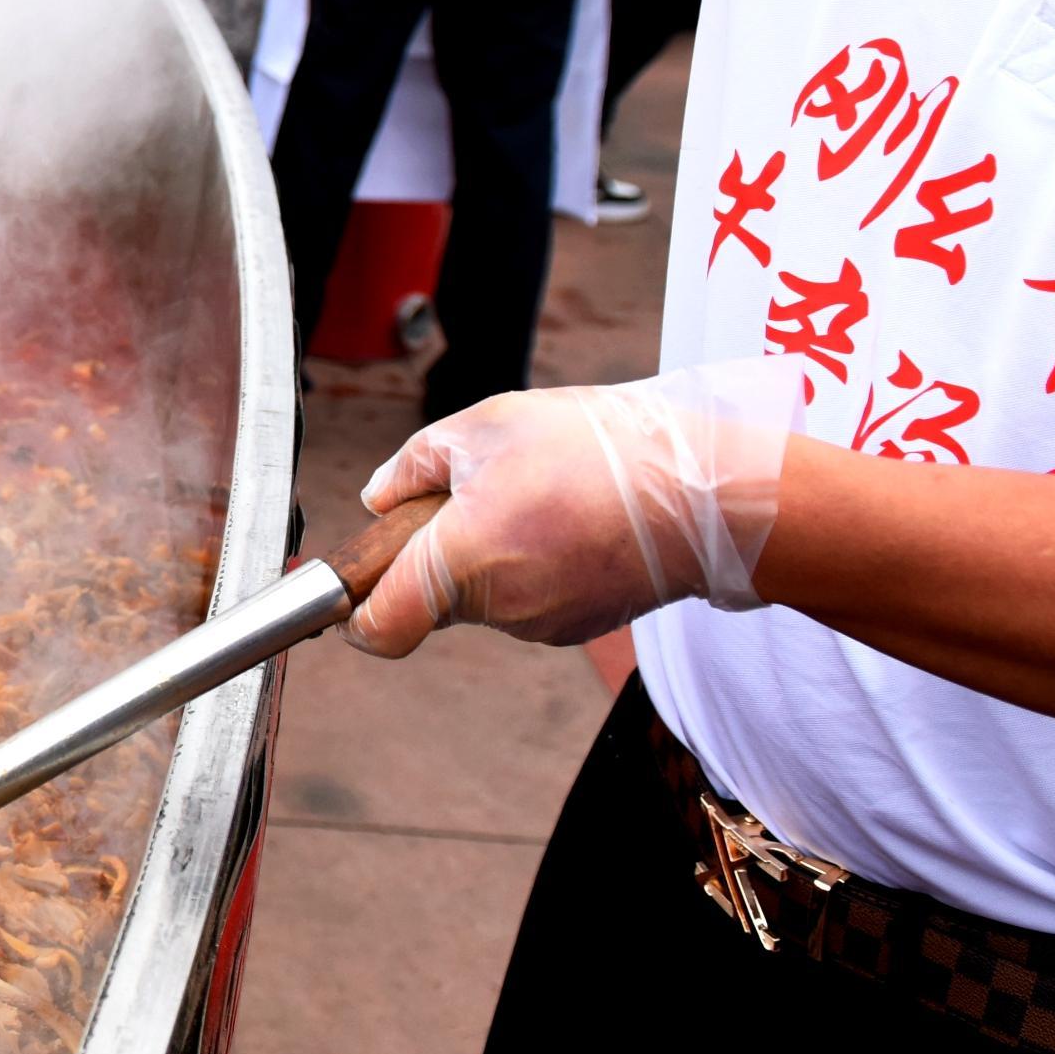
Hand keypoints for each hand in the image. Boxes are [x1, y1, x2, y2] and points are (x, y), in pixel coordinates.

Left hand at [344, 363, 796, 656]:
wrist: (707, 493)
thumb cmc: (598, 451)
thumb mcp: (487, 425)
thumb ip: (415, 463)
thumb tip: (379, 496)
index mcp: (460, 560)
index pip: (379, 628)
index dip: (352, 618)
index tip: (347, 599)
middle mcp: (497, 607)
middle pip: (432, 596)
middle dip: (436, 552)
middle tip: (477, 491)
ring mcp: (542, 623)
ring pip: (483, 594)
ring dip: (491, 552)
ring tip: (541, 495)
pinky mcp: (578, 623)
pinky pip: (530, 596)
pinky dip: (535, 563)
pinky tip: (571, 518)